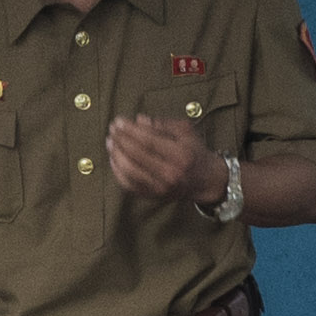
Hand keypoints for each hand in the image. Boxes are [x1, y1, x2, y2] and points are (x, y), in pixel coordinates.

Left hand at [104, 110, 219, 206]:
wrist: (204, 180)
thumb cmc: (194, 152)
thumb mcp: (186, 131)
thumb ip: (163, 124)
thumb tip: (139, 120)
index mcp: (181, 155)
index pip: (148, 141)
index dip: (130, 130)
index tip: (119, 121)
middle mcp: (170, 173)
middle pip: (137, 155)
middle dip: (121, 139)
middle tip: (112, 129)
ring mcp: (160, 187)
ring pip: (129, 171)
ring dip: (116, 154)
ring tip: (110, 142)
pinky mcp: (152, 195)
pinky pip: (128, 184)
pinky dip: (117, 171)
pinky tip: (114, 158)